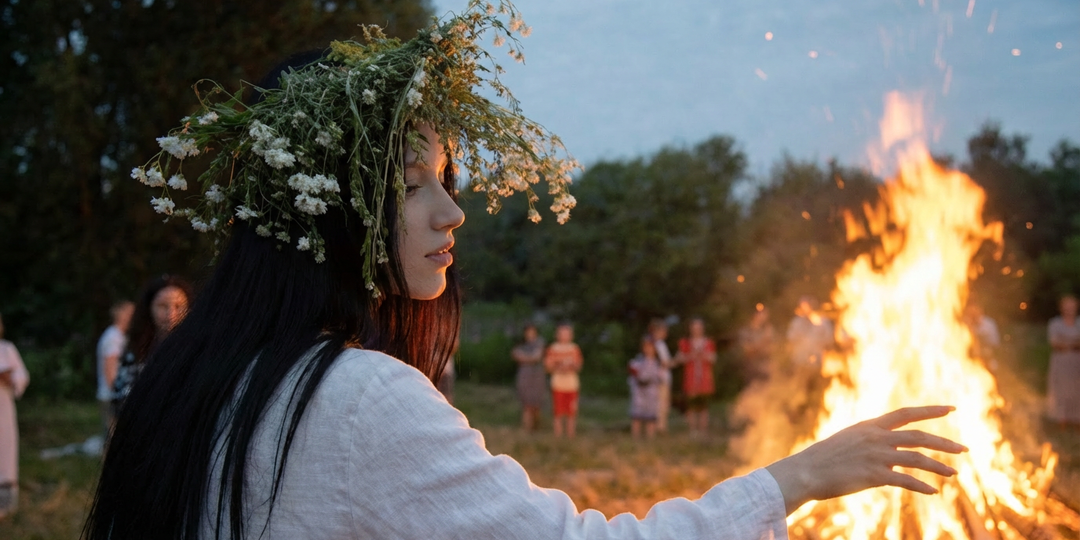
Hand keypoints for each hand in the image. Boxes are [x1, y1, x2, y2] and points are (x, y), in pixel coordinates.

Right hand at [765, 406, 966, 514]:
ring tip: (955, 473)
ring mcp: (876, 456)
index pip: (906, 413)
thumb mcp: (848, 440)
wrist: (805, 471)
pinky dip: (921, 487)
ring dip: (939, 466)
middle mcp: (876, 437)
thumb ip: (869, 439)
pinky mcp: (873, 475)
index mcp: (870, 426)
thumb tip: (885, 443)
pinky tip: (933, 492)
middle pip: (919, 436)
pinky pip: (905, 481)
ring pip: (917, 458)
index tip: (951, 409)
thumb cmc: (823, 458)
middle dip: (945, 442)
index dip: (931, 410)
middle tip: (964, 449)